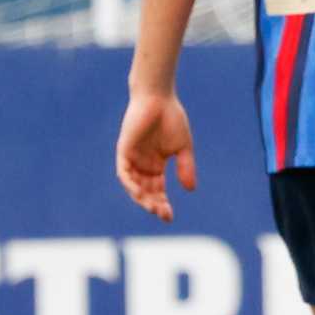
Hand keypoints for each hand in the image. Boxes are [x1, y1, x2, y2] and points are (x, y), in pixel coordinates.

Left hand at [115, 91, 197, 222]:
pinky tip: (139, 193)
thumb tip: (190, 190)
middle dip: (154, 204)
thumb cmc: (171, 118)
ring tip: (153, 207)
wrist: (158, 98)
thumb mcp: (183, 147)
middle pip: (146, 191)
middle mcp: (142, 164)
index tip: (170, 217)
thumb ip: (186, 167)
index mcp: (156, 164)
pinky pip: (124, 173)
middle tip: (163, 214)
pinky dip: (130, 184)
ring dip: (142, 198)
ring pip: (134, 185)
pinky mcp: (124, 151)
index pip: (157, 190)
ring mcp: (132, 158)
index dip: (162, 203)